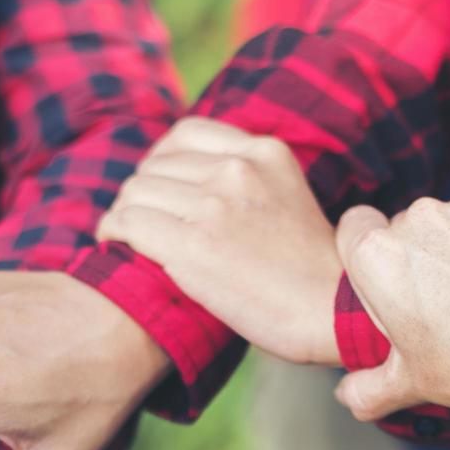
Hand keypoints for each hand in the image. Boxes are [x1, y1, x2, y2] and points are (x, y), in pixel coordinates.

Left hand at [97, 118, 342, 365]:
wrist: (335, 314)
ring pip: (136, 191)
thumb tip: (191, 186)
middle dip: (140, 193)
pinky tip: (114, 243)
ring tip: (124, 234)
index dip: (160, 162)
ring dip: (124, 214)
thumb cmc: (311, 273)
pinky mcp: (194, 244)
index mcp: (264, 153)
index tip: (158, 189)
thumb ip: (247, 182)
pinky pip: (129, 222)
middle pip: (156, 165)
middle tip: (137, 221)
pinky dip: (114, 231)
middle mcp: (238, 170)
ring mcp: (215, 204)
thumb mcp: (288, 200)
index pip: (186, 135)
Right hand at [332, 188, 449, 420]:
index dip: (367, 256)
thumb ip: (367, 389)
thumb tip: (348, 395)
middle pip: (407, 228)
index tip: (390, 283)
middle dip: (421, 257)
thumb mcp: (410, 384)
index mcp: (379, 256)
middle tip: (447, 304)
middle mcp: (419, 217)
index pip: (352, 230)